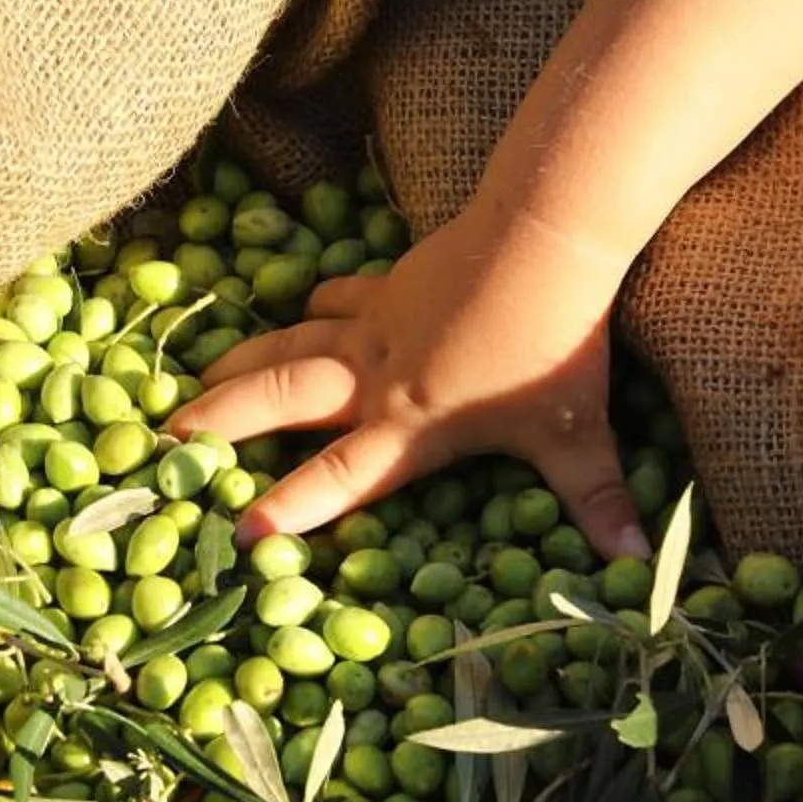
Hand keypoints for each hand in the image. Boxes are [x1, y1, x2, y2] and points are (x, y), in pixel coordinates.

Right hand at [166, 194, 652, 556]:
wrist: (547, 232)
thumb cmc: (557, 341)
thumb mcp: (576, 432)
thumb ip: (598, 503)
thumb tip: (639, 569)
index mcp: (410, 423)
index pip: (339, 477)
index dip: (291, 507)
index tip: (239, 535)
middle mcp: (376, 376)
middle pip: (282, 401)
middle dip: (220, 424)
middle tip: (163, 444)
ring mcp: (377, 323)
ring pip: (290, 345)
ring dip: (240, 366)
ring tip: (190, 384)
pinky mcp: (393, 282)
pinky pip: (339, 295)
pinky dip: (314, 302)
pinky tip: (297, 303)